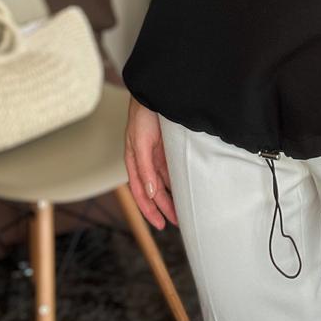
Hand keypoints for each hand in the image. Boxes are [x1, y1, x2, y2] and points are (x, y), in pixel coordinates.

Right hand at [124, 96, 177, 229]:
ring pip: (165, 183)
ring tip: (184, 212)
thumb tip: (151, 193)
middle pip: (155, 192)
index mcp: (134, 162)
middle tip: (178, 223)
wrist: (157, 95)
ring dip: (172, 197)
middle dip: (165, 208)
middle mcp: (146, 162)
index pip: (142, 193)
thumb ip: (145, 169)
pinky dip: (177, 183)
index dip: (150, 210)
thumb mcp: (140, 143)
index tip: (160, 224)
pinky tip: (186, 190)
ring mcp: (158, 156)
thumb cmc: (142, 117)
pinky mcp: (169, 150)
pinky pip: (173, 171)